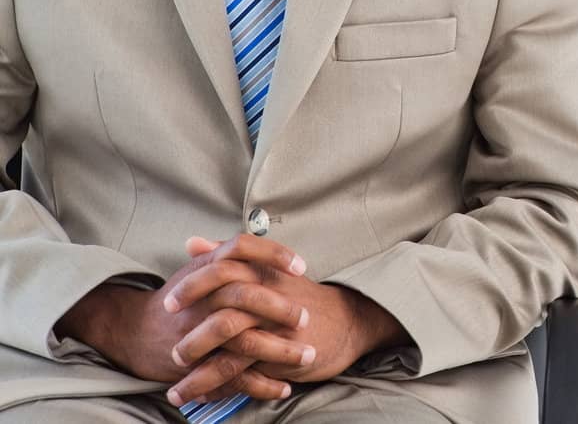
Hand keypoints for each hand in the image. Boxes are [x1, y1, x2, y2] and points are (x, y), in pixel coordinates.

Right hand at [54, 235, 310, 403]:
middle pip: (245, 296)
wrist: (132, 330)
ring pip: (244, 340)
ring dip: (281, 351)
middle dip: (281, 308)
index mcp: (206, 268)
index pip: (242, 248)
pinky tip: (284, 387)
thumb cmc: (178, 297)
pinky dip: (261, 384)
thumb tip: (264, 239)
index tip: (302, 267)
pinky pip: (233, 377)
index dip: (274, 254)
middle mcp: (201, 297)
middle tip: (306, 318)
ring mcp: (196, 331)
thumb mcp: (199, 269)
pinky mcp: (194, 364)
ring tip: (308, 355)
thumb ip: (228, 255)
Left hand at [165, 237, 404, 405]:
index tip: (167, 303)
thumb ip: (227, 256)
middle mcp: (271, 300)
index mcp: (263, 275)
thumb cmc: (303, 297)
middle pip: (223, 316)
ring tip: (174, 389)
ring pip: (232, 352)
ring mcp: (278, 330)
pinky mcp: (284, 357)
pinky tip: (201, 397)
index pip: (222, 272)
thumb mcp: (269, 271)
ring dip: (199, 375)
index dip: (192, 288)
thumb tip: (192, 242)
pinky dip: (220, 390)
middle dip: (190, 338)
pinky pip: (245, 376)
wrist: (349, 321)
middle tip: (169, 353)